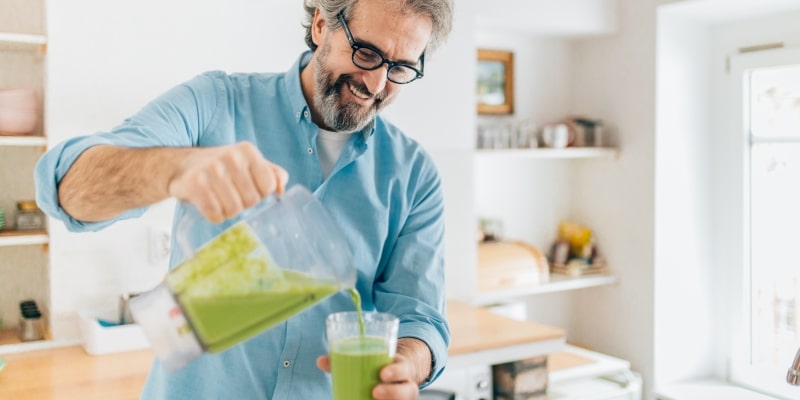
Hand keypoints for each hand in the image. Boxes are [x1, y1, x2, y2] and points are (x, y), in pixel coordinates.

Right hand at [167, 142, 287, 222]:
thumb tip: (281, 190)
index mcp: (247, 151)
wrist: (181, 165)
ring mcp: (211, 170)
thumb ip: (271, 173)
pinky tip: (209, 205)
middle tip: (231, 195)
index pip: (268, 186)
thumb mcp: (248, 163)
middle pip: (251, 200)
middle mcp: (231, 157)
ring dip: (227, 212)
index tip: (248, 190)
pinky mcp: (195, 184)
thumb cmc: (221, 167)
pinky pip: (214, 214)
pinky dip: (214, 216)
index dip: (259, 194)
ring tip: (219, 200)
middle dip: (242, 204)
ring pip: (233, 210)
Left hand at [316, 353, 420, 399]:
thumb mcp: (370, 360)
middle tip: (375, 392)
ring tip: (374, 399)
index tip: (382, 373)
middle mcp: (406, 384)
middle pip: (408, 390)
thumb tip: (321, 361)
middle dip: (393, 392)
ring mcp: (403, 397)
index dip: (396, 371)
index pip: (404, 368)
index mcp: (401, 367)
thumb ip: (345, 360)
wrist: (397, 376)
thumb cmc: (378, 367)